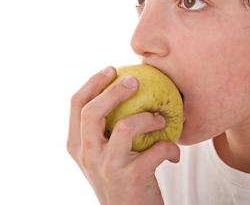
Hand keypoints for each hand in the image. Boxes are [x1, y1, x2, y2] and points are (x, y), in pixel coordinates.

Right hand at [67, 66, 179, 204]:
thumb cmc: (120, 180)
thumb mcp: (103, 156)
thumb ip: (104, 131)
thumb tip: (123, 88)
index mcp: (77, 146)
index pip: (76, 105)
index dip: (93, 82)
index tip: (112, 69)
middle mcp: (88, 156)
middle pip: (93, 112)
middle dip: (115, 90)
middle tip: (136, 80)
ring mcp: (108, 167)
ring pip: (126, 127)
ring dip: (149, 117)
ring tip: (161, 119)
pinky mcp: (132, 177)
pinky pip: (156, 149)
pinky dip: (169, 146)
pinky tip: (173, 152)